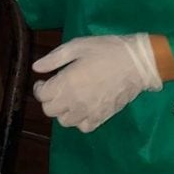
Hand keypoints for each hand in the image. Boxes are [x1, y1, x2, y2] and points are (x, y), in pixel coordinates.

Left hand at [32, 34, 162, 132]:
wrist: (138, 63)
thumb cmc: (107, 50)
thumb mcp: (77, 46)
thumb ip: (54, 58)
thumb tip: (36, 68)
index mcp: (66, 83)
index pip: (42, 95)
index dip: (39, 88)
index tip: (44, 81)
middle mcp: (74, 101)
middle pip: (50, 110)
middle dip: (49, 99)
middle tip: (56, 89)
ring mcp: (88, 112)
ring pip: (65, 122)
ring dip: (63, 111)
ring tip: (69, 99)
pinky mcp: (102, 117)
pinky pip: (83, 127)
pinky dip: (79, 121)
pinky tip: (83, 109)